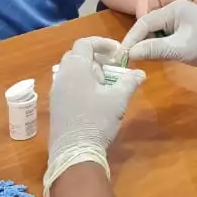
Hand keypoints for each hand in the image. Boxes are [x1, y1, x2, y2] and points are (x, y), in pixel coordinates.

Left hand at [46, 38, 145, 182]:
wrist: (74, 152)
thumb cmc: (97, 120)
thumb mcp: (118, 99)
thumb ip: (129, 82)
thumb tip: (139, 73)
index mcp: (75, 69)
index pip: (84, 44)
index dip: (102, 43)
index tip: (117, 52)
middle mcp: (62, 77)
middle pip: (77, 56)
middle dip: (97, 58)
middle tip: (114, 68)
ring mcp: (56, 92)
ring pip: (73, 72)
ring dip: (91, 72)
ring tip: (108, 85)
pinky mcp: (57, 106)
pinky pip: (69, 86)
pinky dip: (83, 84)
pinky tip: (97, 99)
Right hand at [121, 0, 196, 69]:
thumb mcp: (180, 49)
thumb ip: (154, 49)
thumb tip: (131, 53)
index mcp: (174, 9)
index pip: (144, 22)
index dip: (131, 39)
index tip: (121, 56)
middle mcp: (175, 10)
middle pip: (148, 26)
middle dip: (138, 42)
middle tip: (128, 60)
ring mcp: (180, 19)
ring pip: (156, 32)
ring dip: (148, 45)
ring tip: (139, 60)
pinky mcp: (184, 29)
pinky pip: (165, 36)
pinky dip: (158, 46)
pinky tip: (155, 57)